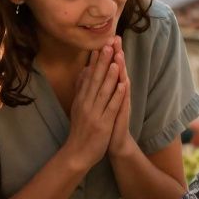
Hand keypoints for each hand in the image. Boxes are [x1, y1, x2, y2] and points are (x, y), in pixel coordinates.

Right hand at [64, 44, 125, 170]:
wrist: (77, 154)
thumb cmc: (80, 130)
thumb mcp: (77, 107)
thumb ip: (81, 89)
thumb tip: (83, 72)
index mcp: (81, 99)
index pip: (88, 76)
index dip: (95, 60)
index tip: (100, 44)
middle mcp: (86, 104)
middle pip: (95, 79)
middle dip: (102, 62)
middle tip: (108, 44)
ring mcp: (94, 113)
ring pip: (103, 91)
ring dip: (110, 75)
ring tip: (116, 60)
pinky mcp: (102, 124)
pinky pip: (110, 107)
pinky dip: (116, 95)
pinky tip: (122, 85)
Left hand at [107, 37, 133, 157]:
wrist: (115, 142)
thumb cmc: (106, 121)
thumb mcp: (97, 101)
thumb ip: (95, 85)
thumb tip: (88, 70)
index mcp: (111, 89)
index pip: (110, 67)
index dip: (108, 53)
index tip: (106, 37)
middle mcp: (118, 93)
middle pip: (118, 70)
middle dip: (116, 54)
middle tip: (116, 38)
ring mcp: (122, 103)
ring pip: (122, 82)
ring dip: (121, 69)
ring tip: (120, 55)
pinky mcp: (122, 114)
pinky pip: (123, 101)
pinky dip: (124, 92)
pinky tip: (125, 82)